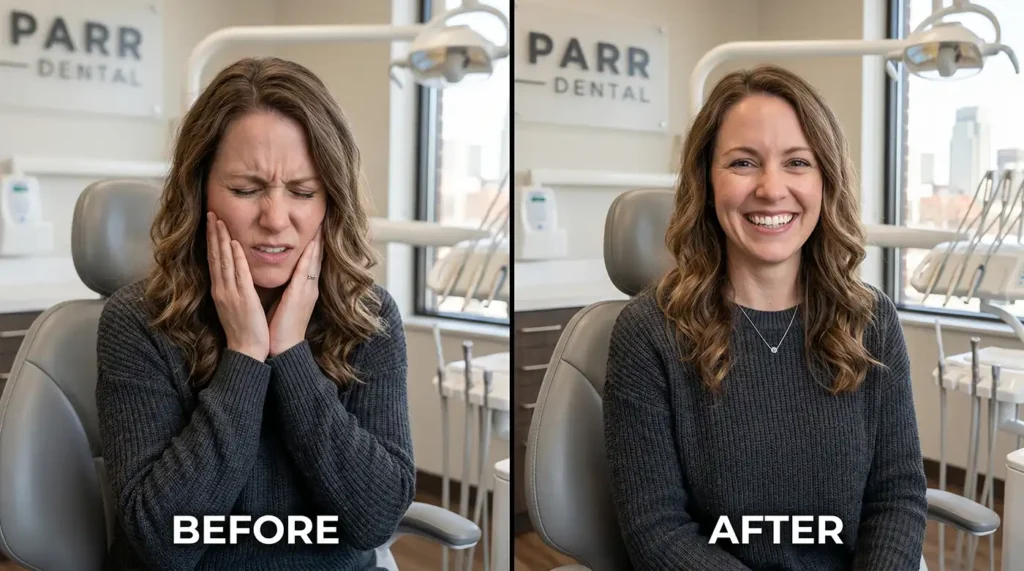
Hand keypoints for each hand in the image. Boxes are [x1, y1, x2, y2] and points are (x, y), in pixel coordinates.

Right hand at [207, 212, 269, 361]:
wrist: (247, 351)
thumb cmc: (244, 329)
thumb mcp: (234, 305)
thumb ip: (233, 288)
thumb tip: (235, 273)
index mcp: (220, 291)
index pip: (213, 260)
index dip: (212, 240)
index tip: (212, 223)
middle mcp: (221, 290)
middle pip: (214, 256)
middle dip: (213, 234)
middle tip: (211, 213)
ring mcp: (231, 294)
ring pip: (223, 261)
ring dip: (221, 240)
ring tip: (219, 220)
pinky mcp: (243, 299)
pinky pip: (239, 275)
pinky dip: (235, 258)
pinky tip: (234, 244)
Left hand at [268, 231, 321, 356]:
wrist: (283, 350)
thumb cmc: (280, 329)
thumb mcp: (285, 303)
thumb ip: (287, 289)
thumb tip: (283, 277)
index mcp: (305, 289)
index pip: (312, 261)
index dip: (314, 244)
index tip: (315, 227)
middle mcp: (309, 287)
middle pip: (317, 257)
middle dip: (319, 238)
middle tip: (322, 218)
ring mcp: (307, 291)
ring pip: (314, 260)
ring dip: (316, 241)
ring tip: (319, 224)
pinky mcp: (301, 296)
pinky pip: (305, 271)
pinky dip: (308, 256)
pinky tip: (310, 243)